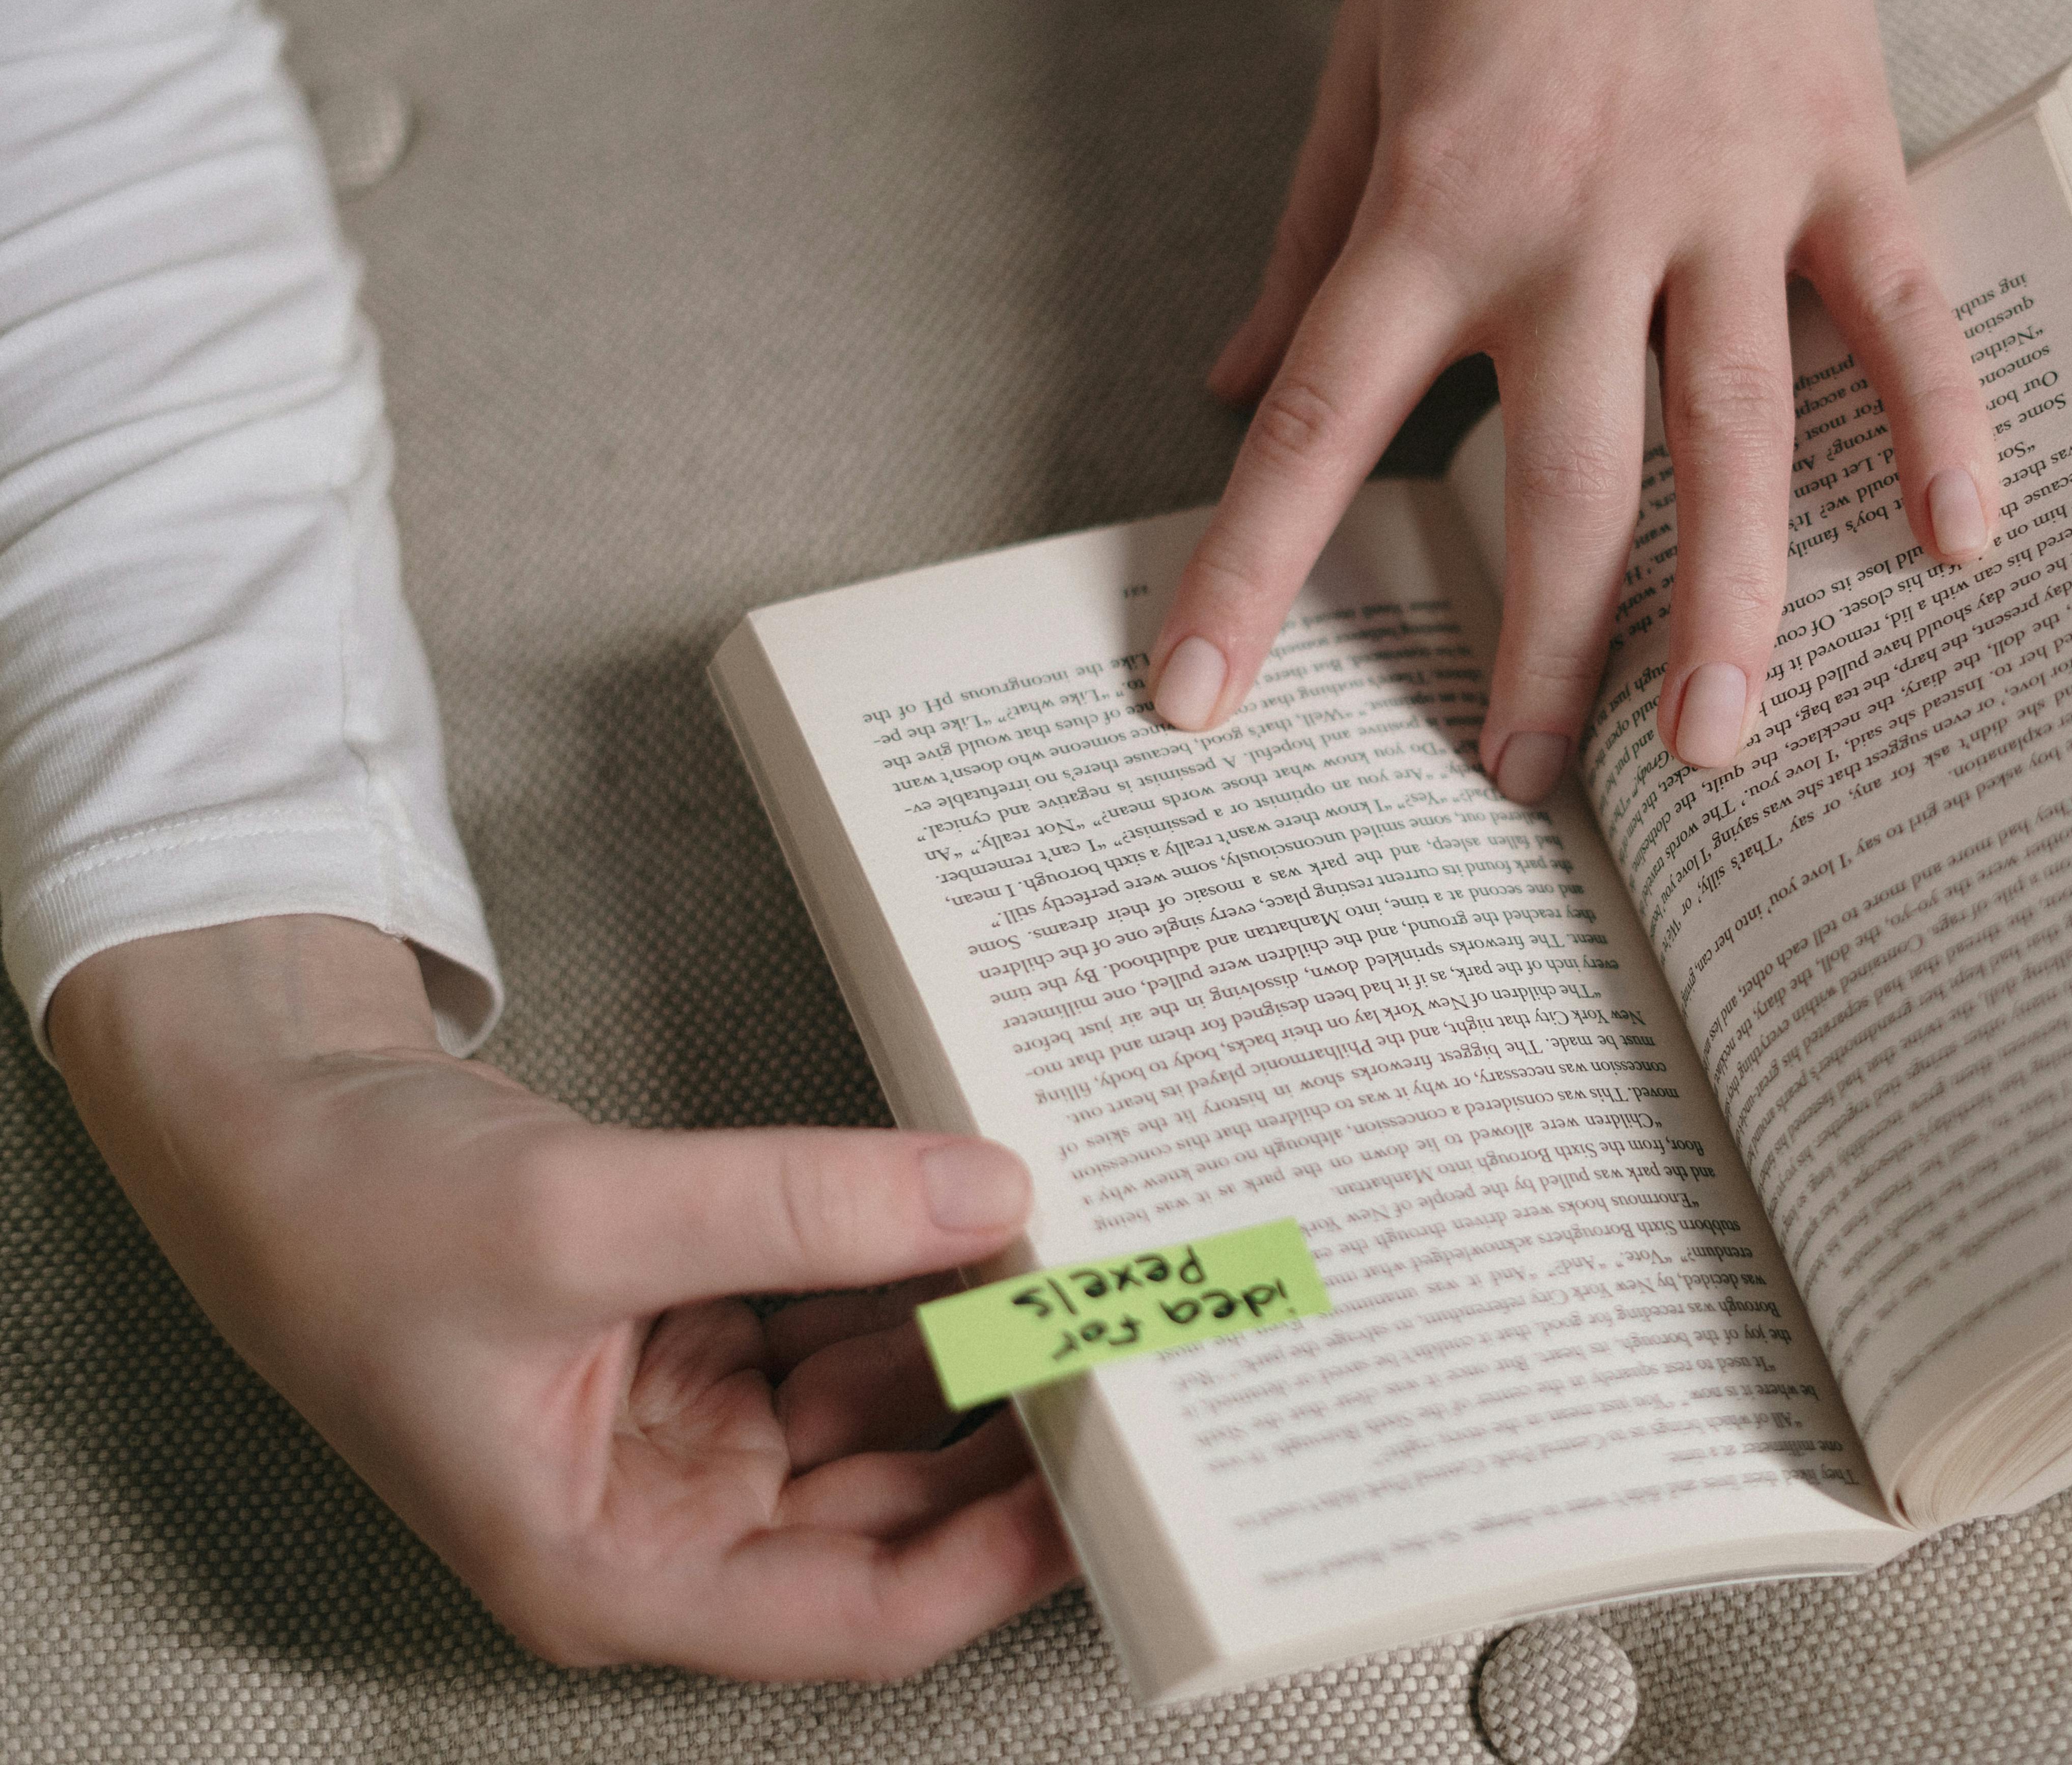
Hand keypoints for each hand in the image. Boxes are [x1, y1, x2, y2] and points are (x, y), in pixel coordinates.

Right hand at [53, 916, 1072, 1681]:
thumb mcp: (586, 1215)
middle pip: (891, 1511)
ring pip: (879, 1411)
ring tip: (1089, 1272)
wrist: (276, 1121)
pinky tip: (989, 1220)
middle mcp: (664, 1524)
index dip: (998, 1559)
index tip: (1109, 1486)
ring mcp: (688, 1435)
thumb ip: (796, 1208)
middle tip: (1133, 1345)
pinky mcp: (700, 1347)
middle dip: (1010, 1429)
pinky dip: (912, 1276)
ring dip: (973, 1338)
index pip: (858, 1612)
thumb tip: (984, 1193)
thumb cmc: (361, 1217)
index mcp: (613, 1571)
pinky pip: (842, 1328)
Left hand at [1152, 0, 1991, 798]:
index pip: (1327, 423)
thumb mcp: (1362, 54)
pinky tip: (1957, 550)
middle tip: (1522, 781)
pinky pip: (1901, 314)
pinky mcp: (1843, 151)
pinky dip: (1938, 427)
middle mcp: (1583, 221)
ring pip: (1736, 437)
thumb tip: (1236, 381)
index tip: (1202, 699)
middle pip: (1558, 482)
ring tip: (1714, 747)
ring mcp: (1729, 194)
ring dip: (1728, 608)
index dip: (1255, 571)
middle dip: (1534, 648)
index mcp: (1442, 198)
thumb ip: (1307, 237)